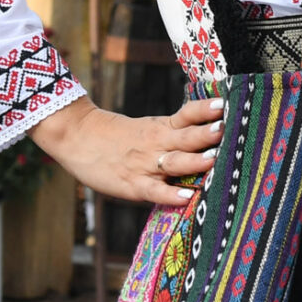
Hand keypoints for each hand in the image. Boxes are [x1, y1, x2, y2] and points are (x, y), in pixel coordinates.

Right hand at [32, 96, 222, 205]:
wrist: (76, 136)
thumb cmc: (117, 136)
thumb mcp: (148, 127)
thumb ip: (174, 132)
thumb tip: (211, 135)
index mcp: (161, 127)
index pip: (187, 115)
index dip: (205, 110)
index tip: (225, 103)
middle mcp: (156, 144)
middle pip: (186, 138)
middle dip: (207, 134)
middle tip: (226, 128)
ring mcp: (145, 165)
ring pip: (174, 162)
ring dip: (194, 160)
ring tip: (213, 158)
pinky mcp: (133, 185)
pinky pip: (155, 191)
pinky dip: (170, 194)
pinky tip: (186, 197)